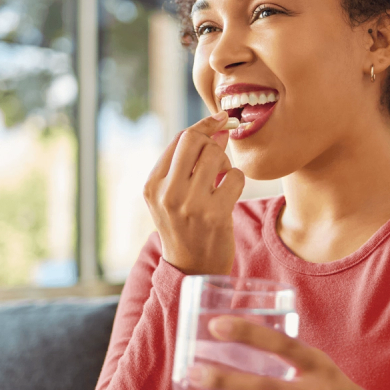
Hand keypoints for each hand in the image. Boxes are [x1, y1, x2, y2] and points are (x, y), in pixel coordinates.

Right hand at [143, 112, 244, 275]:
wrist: (193, 269)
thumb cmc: (186, 225)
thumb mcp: (172, 195)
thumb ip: (188, 162)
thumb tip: (219, 126)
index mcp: (152, 185)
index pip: (179, 138)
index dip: (203, 126)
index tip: (220, 120)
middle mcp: (167, 193)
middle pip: (195, 140)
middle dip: (213, 141)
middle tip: (219, 157)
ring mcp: (190, 204)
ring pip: (215, 155)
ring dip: (225, 163)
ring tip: (221, 179)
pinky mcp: (214, 214)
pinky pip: (235, 176)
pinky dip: (237, 180)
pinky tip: (229, 194)